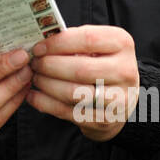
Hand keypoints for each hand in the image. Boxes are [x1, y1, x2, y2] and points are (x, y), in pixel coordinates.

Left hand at [26, 25, 139, 142]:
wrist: (121, 97)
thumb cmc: (100, 63)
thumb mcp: (95, 45)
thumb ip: (73, 40)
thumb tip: (39, 41)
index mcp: (122, 44)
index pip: (88, 39)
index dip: (58, 43)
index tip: (38, 47)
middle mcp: (125, 70)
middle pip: (80, 69)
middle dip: (49, 66)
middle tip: (33, 64)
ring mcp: (119, 98)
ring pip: (74, 93)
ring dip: (47, 85)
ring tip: (34, 78)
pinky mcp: (106, 120)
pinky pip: (69, 112)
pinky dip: (46, 104)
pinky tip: (33, 96)